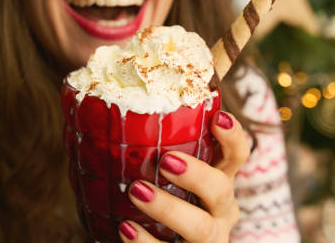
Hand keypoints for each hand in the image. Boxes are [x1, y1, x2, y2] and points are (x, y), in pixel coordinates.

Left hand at [119, 111, 250, 242]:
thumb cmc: (160, 200)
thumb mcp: (165, 175)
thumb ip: (150, 148)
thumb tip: (98, 106)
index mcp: (218, 181)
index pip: (236, 155)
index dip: (232, 137)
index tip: (218, 117)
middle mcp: (220, 211)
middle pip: (221, 190)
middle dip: (197, 174)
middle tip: (166, 160)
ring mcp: (208, 240)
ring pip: (201, 228)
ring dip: (169, 208)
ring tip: (136, 191)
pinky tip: (125, 228)